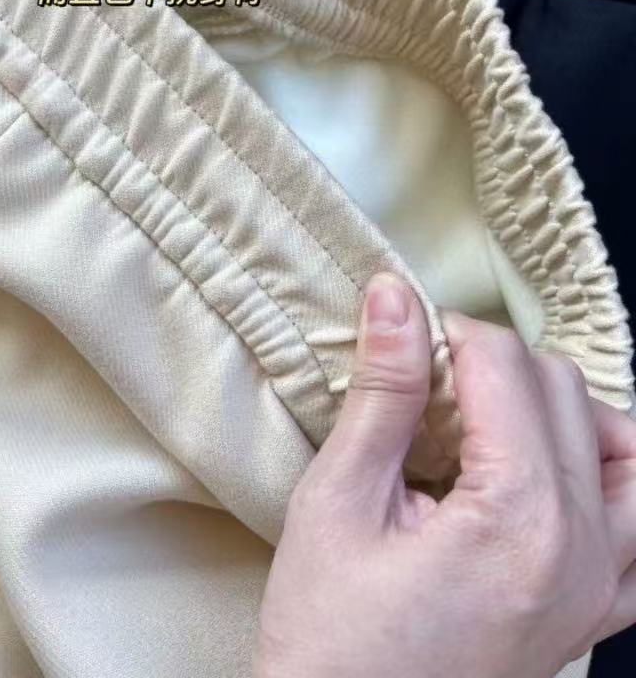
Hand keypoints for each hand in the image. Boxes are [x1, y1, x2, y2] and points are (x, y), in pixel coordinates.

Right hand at [254, 273, 635, 677]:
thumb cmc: (329, 638)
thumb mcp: (338, 503)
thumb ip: (383, 393)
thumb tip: (395, 297)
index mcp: (520, 519)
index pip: (507, 365)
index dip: (445, 334)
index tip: (401, 345)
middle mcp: (582, 551)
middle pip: (567, 391)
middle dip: (494, 365)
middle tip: (426, 388)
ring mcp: (599, 591)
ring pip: (626, 449)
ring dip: (564, 412)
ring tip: (491, 421)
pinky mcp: (594, 616)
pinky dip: (607, 481)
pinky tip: (547, 478)